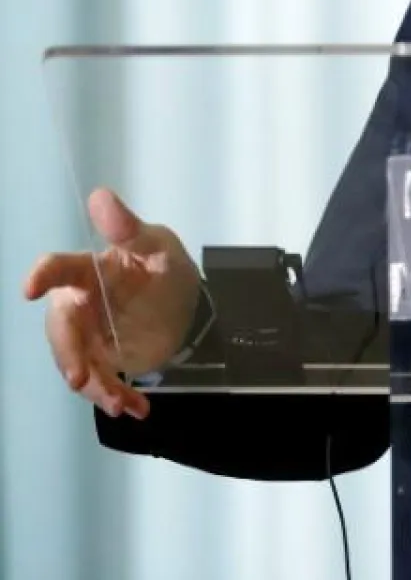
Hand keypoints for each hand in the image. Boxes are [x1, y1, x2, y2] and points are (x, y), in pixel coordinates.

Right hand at [22, 188, 201, 418]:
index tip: (32, 288)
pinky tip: (136, 408)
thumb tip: (101, 196)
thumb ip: (129, 230)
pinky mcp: (100, 359)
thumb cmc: (164, 269)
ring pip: (76, 360)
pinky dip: (115, 396)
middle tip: (80, 378)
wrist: (184, 308)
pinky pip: (98, 380)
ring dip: (94, 385)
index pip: (59, 269)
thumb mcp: (158, 247)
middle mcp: (80, 304)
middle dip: (68, 354)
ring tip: (119, 402)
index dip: (43, 275)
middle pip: (62, 329)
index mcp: (89, 271)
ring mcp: (87, 335)